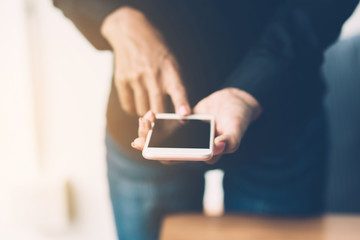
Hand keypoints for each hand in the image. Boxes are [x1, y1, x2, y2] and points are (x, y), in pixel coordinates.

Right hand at [101, 7, 189, 115]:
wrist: (130, 32)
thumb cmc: (156, 51)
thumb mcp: (171, 61)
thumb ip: (175, 84)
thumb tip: (179, 113)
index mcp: (169, 69)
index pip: (178, 90)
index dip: (181, 104)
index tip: (184, 115)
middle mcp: (153, 74)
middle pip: (158, 108)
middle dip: (162, 122)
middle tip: (164, 127)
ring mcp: (135, 77)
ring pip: (143, 110)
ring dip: (148, 114)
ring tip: (150, 105)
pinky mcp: (121, 80)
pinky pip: (129, 106)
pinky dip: (134, 109)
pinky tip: (138, 101)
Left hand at [131, 88, 261, 164]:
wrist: (235, 101)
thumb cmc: (238, 118)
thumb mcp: (237, 129)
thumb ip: (230, 140)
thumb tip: (218, 146)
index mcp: (203, 152)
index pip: (180, 159)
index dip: (163, 155)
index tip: (149, 149)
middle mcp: (193, 146)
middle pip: (166, 150)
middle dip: (150, 144)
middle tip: (139, 137)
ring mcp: (187, 135)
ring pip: (164, 138)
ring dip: (151, 133)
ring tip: (143, 121)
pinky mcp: (184, 123)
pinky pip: (168, 125)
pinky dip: (158, 122)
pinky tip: (150, 114)